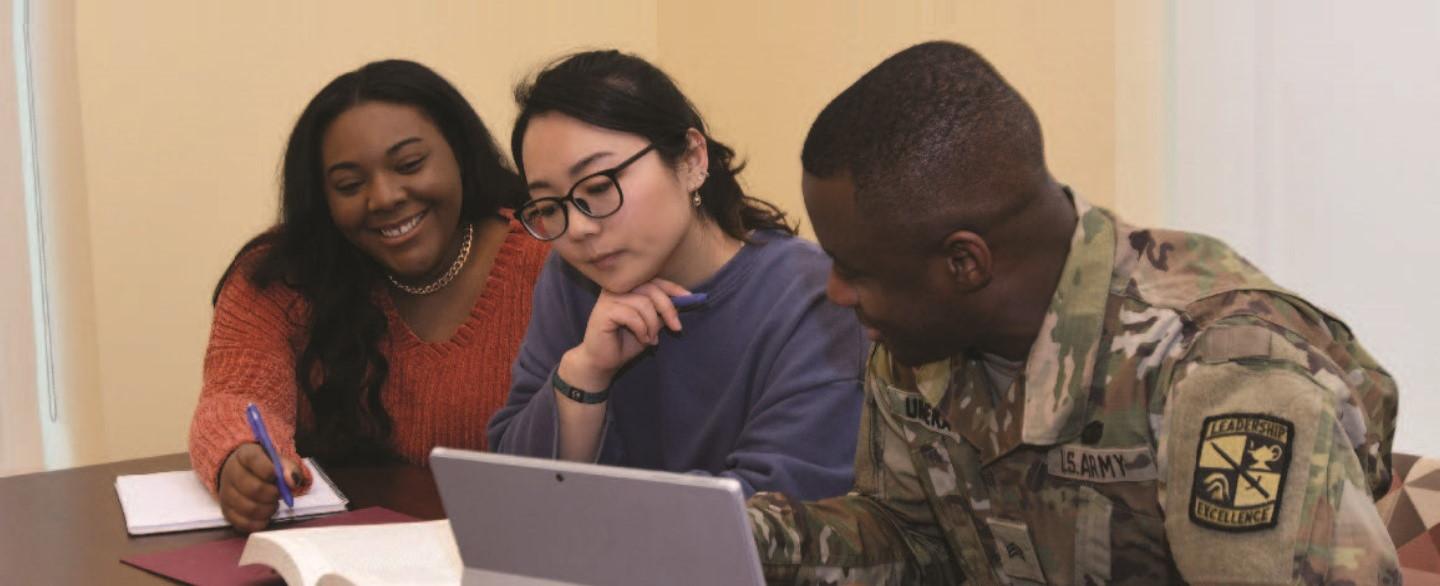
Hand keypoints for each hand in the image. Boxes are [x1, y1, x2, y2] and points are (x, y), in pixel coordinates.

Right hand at [218, 443, 304, 532]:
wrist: (242, 472)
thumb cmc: (264, 467)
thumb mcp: (277, 461)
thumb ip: (289, 468)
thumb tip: (293, 482)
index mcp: (244, 455)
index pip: (255, 460)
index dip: (271, 471)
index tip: (282, 477)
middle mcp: (231, 473)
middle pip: (254, 489)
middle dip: (273, 494)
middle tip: (280, 494)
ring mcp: (226, 493)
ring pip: (249, 508)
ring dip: (268, 510)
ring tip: (273, 505)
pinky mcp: (226, 511)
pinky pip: (241, 523)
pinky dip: (258, 523)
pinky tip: (265, 517)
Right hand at [560, 278, 690, 391]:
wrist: (603, 362)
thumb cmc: (626, 342)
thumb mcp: (651, 324)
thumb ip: (662, 311)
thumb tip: (684, 300)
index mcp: (628, 287)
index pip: (654, 280)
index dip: (673, 288)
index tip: (689, 298)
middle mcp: (617, 288)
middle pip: (651, 288)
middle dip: (668, 308)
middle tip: (676, 327)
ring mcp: (608, 298)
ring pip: (643, 303)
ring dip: (653, 325)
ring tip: (651, 338)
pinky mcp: (603, 311)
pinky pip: (632, 315)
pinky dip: (642, 329)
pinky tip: (642, 339)